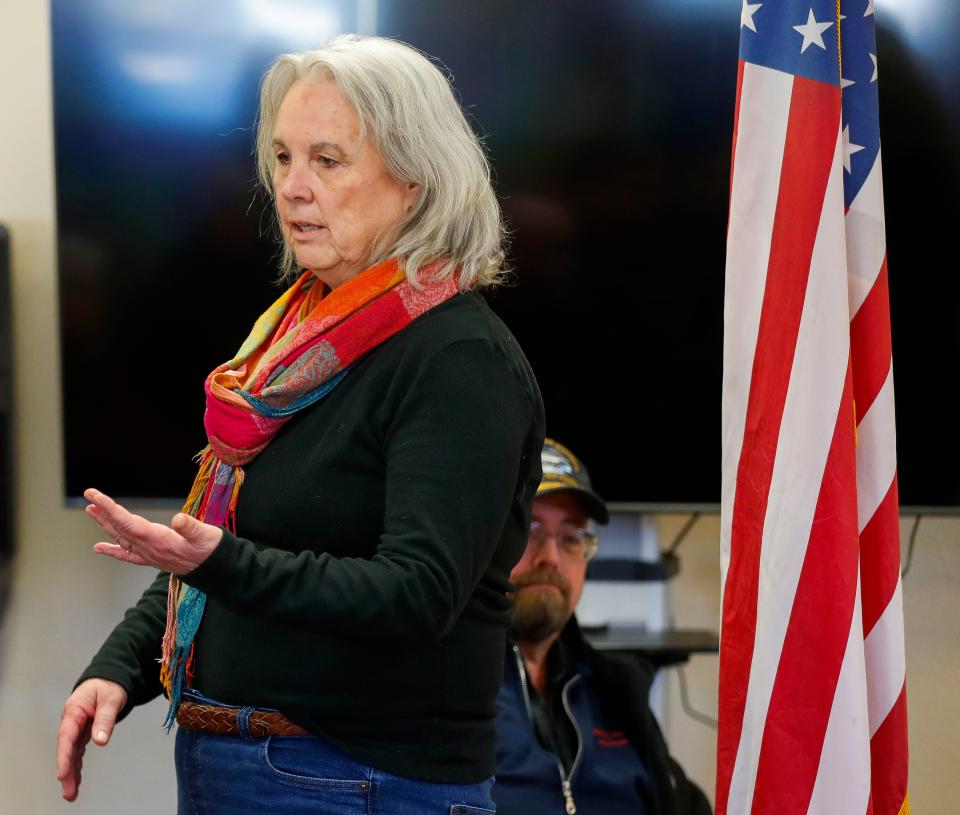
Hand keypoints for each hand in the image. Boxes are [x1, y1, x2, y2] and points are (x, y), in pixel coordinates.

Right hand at [56, 678, 127, 801]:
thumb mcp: (110, 699)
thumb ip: (105, 719)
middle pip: (66, 749)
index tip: (62, 773)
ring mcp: (76, 727)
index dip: (64, 756)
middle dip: (66, 772)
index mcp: (75, 711)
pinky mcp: (83, 731)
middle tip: (68, 792)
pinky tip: (76, 778)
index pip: (67, 736)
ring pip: (71, 752)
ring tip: (71, 793)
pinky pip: (77, 750)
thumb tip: (100, 740)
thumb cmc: (109, 685)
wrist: (110, 677)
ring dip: (71, 772)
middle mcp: (72, 721)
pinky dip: (77, 764)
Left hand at [84, 488, 222, 574]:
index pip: (128, 522)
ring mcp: (149, 554)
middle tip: (89, 497)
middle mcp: (149, 548)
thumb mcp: (205, 535)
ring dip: (105, 524)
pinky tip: (100, 547)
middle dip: (104, 512)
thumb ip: (191, 528)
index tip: (95, 497)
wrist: (215, 569)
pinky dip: (113, 549)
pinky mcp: (153, 557)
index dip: (110, 509)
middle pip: (120, 528)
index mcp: (158, 539)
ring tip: (91, 511)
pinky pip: (128, 554)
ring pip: (121, 537)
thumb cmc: (211, 549)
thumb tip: (178, 519)